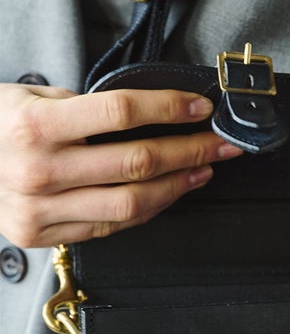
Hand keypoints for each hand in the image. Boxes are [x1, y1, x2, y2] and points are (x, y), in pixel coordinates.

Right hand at [0, 82, 242, 246]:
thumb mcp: (25, 98)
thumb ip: (78, 108)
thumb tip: (143, 114)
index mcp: (33, 126)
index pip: (120, 113)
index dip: (169, 109)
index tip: (200, 109)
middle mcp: (38, 170)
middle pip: (136, 162)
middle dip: (190, 150)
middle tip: (221, 144)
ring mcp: (41, 209)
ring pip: (131, 202)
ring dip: (178, 186)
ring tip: (203, 170)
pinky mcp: (45, 235)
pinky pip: (112, 225)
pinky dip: (149, 210)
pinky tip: (170, 193)